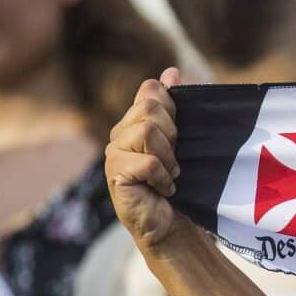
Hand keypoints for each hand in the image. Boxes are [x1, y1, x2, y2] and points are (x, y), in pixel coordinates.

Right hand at [106, 68, 187, 253]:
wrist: (172, 225)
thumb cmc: (180, 184)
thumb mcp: (182, 142)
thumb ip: (174, 107)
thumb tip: (171, 71)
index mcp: (135, 121)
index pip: (150, 91)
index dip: (171, 108)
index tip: (179, 134)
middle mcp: (119, 133)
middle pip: (149, 108)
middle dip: (172, 134)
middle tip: (175, 159)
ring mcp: (113, 153)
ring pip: (146, 131)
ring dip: (168, 157)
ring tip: (170, 174)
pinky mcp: (115, 175)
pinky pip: (147, 162)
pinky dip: (163, 177)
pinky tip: (164, 189)